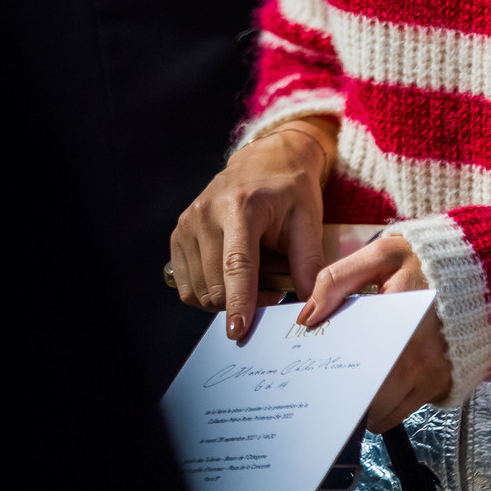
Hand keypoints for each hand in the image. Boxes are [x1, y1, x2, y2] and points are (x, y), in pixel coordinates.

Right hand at [168, 118, 331, 342]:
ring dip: (225, 299)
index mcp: (241, 206)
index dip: (238, 301)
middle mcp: (207, 213)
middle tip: (272, 291)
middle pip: (215, 284)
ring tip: (253, 281)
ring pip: (198, 290)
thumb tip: (312, 306)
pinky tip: (229, 277)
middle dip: (243, 303)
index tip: (238, 331)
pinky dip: (207, 292)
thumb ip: (309, 263)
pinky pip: (187, 284)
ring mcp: (187, 223)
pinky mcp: (178, 233)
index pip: (236, 264)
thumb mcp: (308, 220)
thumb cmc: (291, 189)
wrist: (267, 159)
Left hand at [299, 232, 452, 424]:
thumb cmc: (431, 262)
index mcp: (397, 322)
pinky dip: (392, 403)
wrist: (488, 270)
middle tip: (337, 377)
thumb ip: (338, 278)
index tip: (318, 371)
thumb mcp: (383, 254)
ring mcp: (433, 375)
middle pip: (365, 401)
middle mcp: (418, 357)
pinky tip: (388, 377)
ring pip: (384, 414)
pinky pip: (406, 411)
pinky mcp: (445, 385)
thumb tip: (307, 317)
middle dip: (347, 394)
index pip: (350, 365)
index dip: (330, 372)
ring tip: (361, 377)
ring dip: (368, 403)